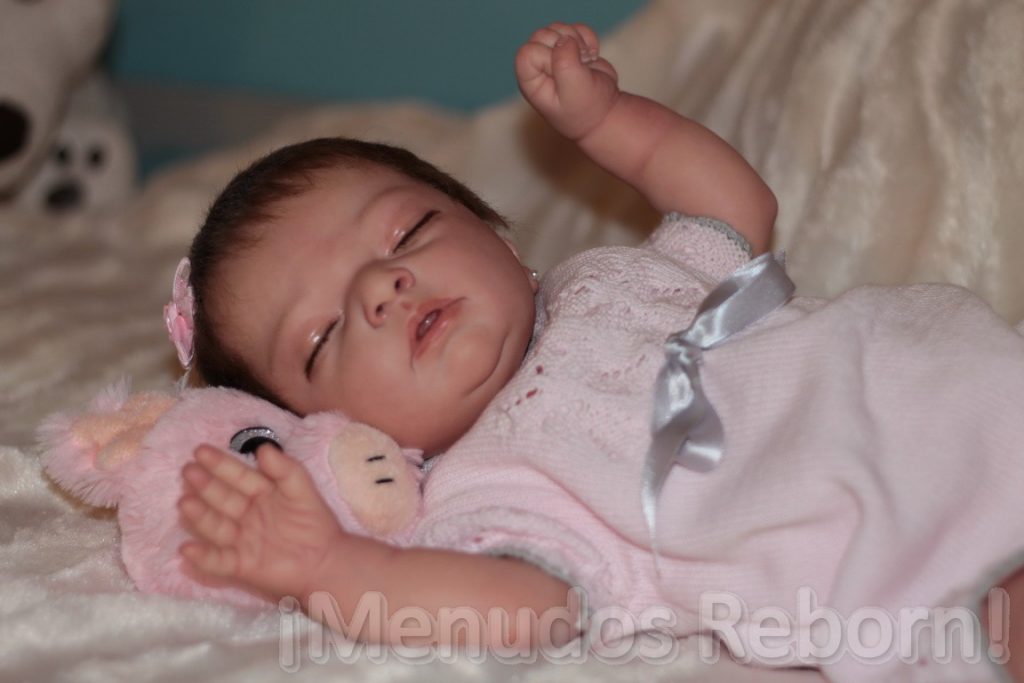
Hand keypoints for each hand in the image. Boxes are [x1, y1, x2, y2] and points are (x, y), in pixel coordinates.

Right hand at [178, 443, 345, 601]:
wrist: (327, 561)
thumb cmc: (314, 522)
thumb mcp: (302, 491)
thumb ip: (286, 469)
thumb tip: (263, 448)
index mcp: (260, 493)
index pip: (238, 476)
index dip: (221, 464)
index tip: (200, 451)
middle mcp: (245, 514)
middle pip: (222, 498)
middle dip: (205, 485)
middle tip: (187, 471)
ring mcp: (241, 540)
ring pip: (216, 526)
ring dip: (200, 515)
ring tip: (185, 503)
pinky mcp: (240, 565)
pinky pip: (218, 561)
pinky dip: (203, 557)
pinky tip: (187, 549)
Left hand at [515, 22, 619, 140]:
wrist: (604, 114)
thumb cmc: (586, 109)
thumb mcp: (574, 90)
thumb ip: (565, 63)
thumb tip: (564, 39)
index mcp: (530, 81)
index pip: (529, 52)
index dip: (548, 56)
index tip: (564, 74)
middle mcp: (537, 67)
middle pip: (542, 35)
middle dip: (565, 44)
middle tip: (579, 65)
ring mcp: (553, 56)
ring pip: (558, 28)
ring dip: (577, 40)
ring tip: (585, 62)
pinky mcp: (570, 48)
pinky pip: (575, 28)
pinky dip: (587, 37)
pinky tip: (591, 56)